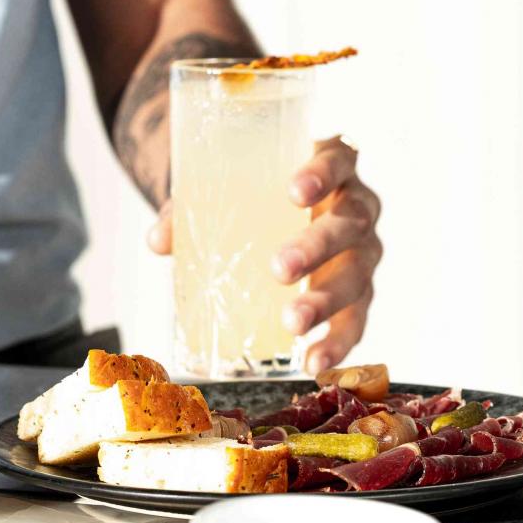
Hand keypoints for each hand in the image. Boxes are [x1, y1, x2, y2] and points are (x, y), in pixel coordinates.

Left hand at [148, 137, 382, 373]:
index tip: (294, 192)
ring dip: (325, 301)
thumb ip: (195, 206)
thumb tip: (159, 241)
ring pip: (357, 276)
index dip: (322, 175)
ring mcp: (362, 253)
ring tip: (293, 324)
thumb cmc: (262, 194)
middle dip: (316, 248)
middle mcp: (357, 208)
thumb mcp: (230, 189)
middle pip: (349, 224)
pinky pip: (356, 320)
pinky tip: (313, 362)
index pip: (338, 160)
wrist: (285, 214)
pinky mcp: (359, 293)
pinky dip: (337, 343)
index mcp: (335, 167)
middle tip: (279, 269)